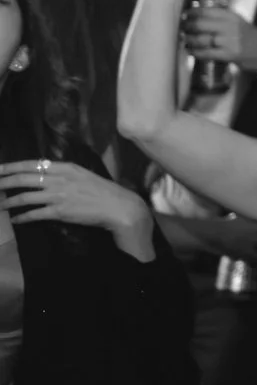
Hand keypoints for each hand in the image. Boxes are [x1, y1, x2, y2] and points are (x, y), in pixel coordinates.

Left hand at [0, 159, 154, 259]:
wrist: (118, 207)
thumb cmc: (103, 191)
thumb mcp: (83, 175)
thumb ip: (64, 174)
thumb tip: (44, 175)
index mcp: (66, 167)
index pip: (32, 164)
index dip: (12, 166)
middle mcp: (60, 179)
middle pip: (24, 179)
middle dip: (4, 182)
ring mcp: (59, 195)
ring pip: (25, 197)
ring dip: (8, 202)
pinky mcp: (60, 211)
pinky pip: (34, 214)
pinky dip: (22, 217)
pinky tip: (15, 220)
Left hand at [183, 6, 256, 68]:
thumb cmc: (246, 34)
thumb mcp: (236, 20)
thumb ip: (219, 15)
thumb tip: (195, 12)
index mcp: (231, 16)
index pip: (205, 11)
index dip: (191, 13)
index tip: (184, 15)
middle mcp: (230, 27)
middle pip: (200, 25)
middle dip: (187, 26)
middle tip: (182, 28)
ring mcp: (229, 41)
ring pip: (201, 40)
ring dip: (188, 40)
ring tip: (184, 39)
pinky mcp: (229, 55)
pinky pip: (206, 53)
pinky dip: (195, 52)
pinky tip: (191, 50)